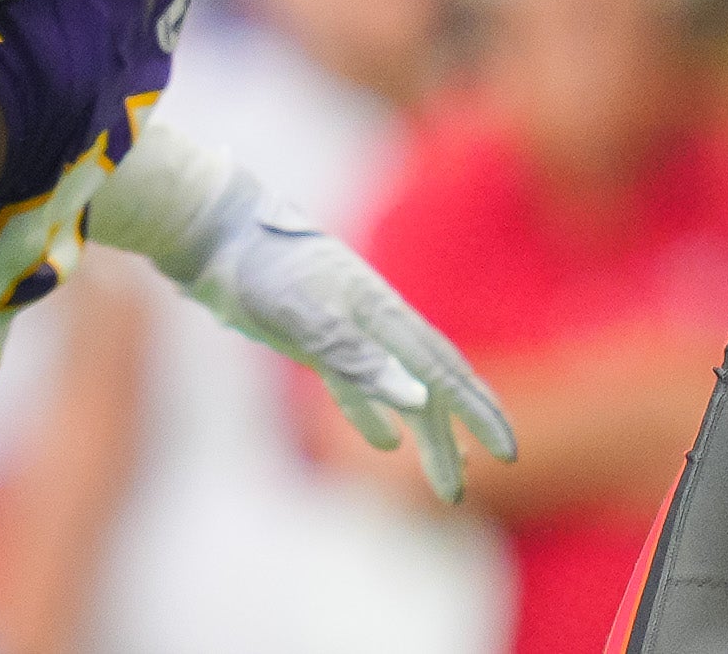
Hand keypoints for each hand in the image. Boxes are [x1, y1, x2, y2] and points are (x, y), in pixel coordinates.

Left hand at [181, 199, 517, 504]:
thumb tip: (420, 400)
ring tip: (447, 473)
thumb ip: (362, 360)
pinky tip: (385, 443)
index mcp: (385, 316)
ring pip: (401, 390)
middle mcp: (378, 323)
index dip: (479, 414)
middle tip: (459, 493)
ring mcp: (351, 330)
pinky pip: (361, 385)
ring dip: (424, 433)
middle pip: (431, 387)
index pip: (446, 375)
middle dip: (454, 438)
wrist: (220, 235)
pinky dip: (376, 415)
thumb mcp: (307, 319)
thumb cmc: (262, 273)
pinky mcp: (320, 338)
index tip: (507, 454)